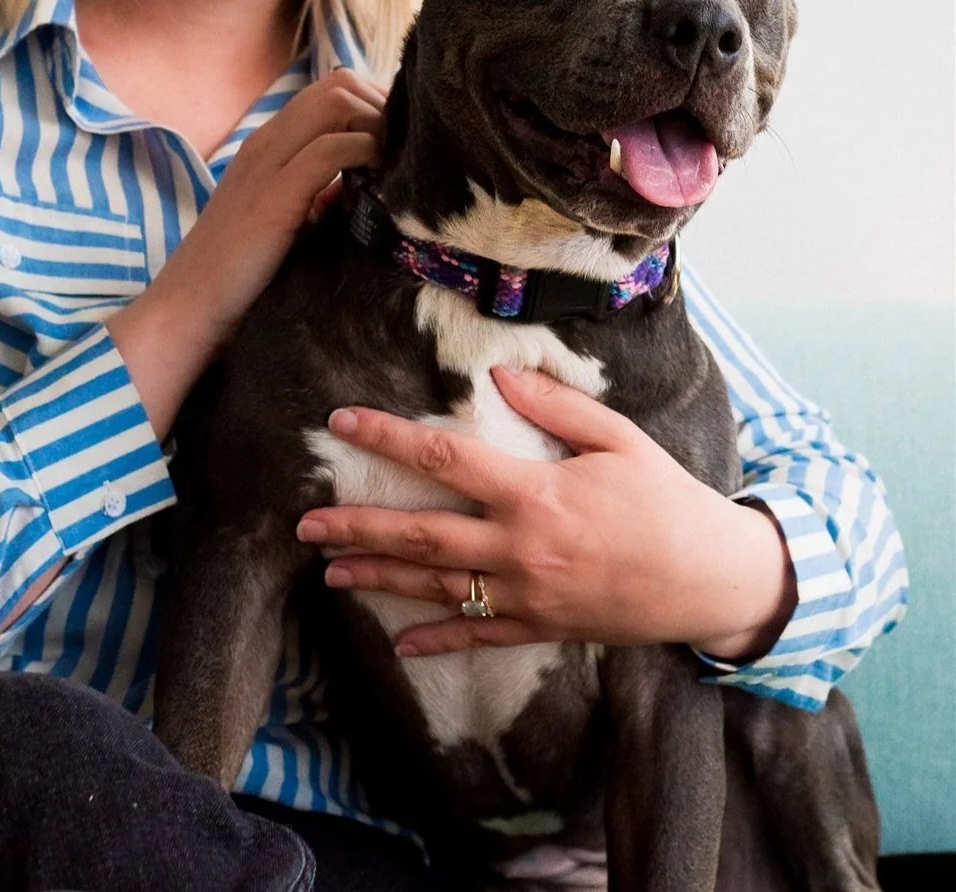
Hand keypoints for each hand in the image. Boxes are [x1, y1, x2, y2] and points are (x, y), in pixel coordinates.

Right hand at [145, 67, 384, 345]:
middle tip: (403, 153)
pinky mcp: (274, 196)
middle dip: (382, 107)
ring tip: (393, 166)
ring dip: (377, 124)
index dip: (374, 106)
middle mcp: (267, 140)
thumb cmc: (239, 272)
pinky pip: (331, 149)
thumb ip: (321, 194)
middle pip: (338, 83)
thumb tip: (369, 183)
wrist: (188, 307)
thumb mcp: (286, 218)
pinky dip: (366, 154)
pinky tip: (378, 183)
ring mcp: (267, 163)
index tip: (397, 145)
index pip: (331, 89)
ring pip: (336, 100)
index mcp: (269, 143)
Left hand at [294, 365, 796, 660]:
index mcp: (535, 493)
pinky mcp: (541, 628)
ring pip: (437, 588)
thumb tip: (499, 373)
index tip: (341, 422)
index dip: (388, 437)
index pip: (444, 458)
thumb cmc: (667, 499)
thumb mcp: (618, 439)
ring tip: (328, 570)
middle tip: (304, 523)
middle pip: (422, 534)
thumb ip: (556, 405)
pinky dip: (436, 641)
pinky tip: (397, 643)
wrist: (712, 579)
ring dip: (379, 578)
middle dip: (357, 527)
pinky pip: (478, 636)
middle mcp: (521, 548)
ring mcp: (527, 595)